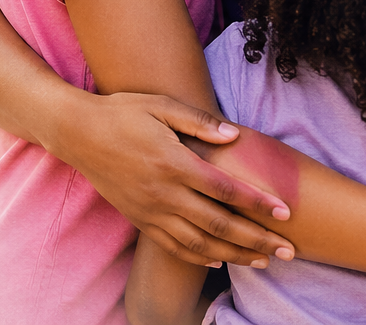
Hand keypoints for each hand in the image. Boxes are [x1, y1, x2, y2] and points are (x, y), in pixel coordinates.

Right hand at [45, 90, 294, 267]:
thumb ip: (198, 121)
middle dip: (257, 239)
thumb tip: (235, 135)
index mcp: (173, 161)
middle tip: (288, 250)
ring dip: (235, 254)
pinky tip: (221, 259)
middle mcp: (164, 192)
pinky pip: (174, 246)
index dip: (258, 203)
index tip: (285, 212)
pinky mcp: (139, 220)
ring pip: (200, 242)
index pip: (225, 189)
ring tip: (264, 261)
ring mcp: (150, 210)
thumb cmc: (122, 112)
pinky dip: (200, 256)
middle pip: (219, 223)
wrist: (77, 133)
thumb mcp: (160, 104)